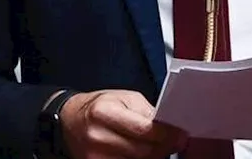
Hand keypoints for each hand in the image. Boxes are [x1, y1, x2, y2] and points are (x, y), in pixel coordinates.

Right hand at [60, 90, 186, 158]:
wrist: (70, 121)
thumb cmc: (98, 106)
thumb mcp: (123, 98)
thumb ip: (146, 112)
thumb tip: (169, 127)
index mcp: (104, 112)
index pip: (144, 130)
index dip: (167, 134)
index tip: (181, 135)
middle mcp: (97, 137)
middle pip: (143, 152)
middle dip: (164, 148)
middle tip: (175, 142)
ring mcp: (95, 157)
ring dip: (153, 156)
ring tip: (158, 146)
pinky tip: (143, 154)